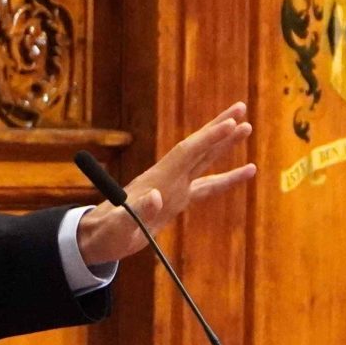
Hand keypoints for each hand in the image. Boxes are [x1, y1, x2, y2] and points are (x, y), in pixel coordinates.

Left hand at [76, 102, 253, 266]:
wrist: (98, 237)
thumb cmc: (107, 233)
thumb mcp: (119, 226)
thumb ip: (137, 212)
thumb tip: (156, 197)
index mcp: (157, 180)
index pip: (186, 153)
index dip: (208, 138)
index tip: (231, 122)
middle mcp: (168, 178)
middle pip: (198, 148)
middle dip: (219, 129)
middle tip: (241, 106)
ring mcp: (173, 187)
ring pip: (204, 161)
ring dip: (224, 144)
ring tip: (247, 127)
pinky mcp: (177, 199)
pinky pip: (207, 185)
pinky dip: (227, 178)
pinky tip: (246, 172)